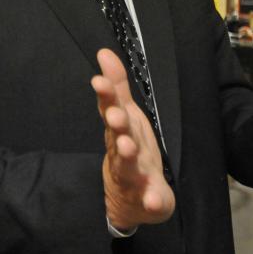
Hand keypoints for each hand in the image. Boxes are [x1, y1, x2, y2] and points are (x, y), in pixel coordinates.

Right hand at [92, 48, 174, 228]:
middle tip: (115, 116)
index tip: (99, 81)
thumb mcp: (126, 116)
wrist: (129, 201)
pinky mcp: (149, 198)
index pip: (111, 111)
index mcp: (120, 132)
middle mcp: (123, 153)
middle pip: (117, 138)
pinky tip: (153, 198)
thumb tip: (104, 52)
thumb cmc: (128, 149)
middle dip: (116, 127)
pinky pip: (150, 200)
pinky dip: (151, 199)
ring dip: (127, 157)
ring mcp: (135, 177)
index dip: (106, 97)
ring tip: (127, 147)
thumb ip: (117, 87)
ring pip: (128, 167)